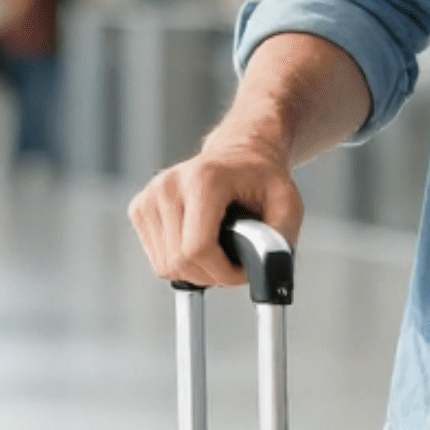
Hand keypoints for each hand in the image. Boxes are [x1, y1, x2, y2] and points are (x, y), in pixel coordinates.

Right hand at [128, 134, 304, 288]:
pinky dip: (180, 262)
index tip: (242, 271)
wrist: (241, 154)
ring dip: (195, 271)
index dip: (223, 272)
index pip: (197, 249)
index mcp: (204, 179)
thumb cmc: (263, 179)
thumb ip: (279, 240)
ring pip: (165, 265)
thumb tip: (266, 275)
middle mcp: (170, 184)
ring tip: (219, 251)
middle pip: (179, 262)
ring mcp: (151, 195)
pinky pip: (157, 259)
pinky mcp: (140, 207)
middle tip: (234, 265)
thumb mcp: (288, 204)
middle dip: (211, 275)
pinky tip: (199, 243)